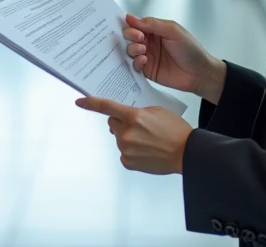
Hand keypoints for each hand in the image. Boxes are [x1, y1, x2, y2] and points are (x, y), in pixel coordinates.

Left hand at [74, 97, 191, 174]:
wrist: (186, 152)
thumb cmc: (175, 130)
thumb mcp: (156, 111)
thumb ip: (137, 112)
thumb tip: (126, 117)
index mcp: (133, 116)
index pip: (106, 107)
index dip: (91, 104)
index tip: (80, 102)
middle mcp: (126, 133)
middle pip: (112, 123)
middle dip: (121, 122)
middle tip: (139, 126)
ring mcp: (126, 148)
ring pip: (119, 138)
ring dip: (128, 137)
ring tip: (148, 141)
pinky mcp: (127, 162)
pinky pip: (123, 152)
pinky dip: (131, 151)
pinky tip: (146, 151)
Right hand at [123, 13, 224, 103]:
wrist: (200, 73)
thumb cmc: (190, 49)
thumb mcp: (173, 31)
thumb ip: (152, 24)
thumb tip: (130, 17)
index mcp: (155, 30)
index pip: (136, 24)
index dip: (131, 25)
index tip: (132, 27)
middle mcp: (149, 42)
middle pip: (130, 36)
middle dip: (130, 36)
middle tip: (139, 38)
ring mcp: (148, 56)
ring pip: (130, 50)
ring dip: (133, 48)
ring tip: (143, 50)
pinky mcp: (148, 70)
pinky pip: (134, 66)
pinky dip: (136, 62)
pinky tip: (144, 60)